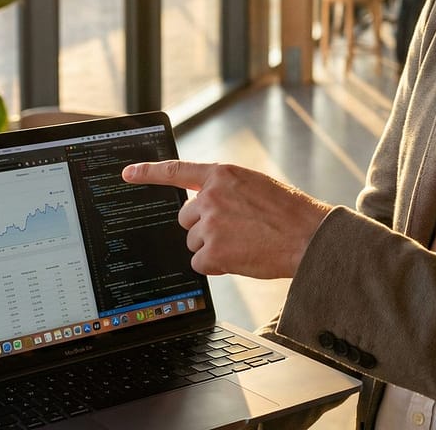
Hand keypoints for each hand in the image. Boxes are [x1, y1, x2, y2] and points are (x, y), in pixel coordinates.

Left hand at [122, 159, 332, 278]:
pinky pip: (199, 262)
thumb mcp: (254, 185)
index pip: (176, 171)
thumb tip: (202, 204)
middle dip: (202, 226)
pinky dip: (215, 264)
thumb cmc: (287, 212)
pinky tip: (240, 256)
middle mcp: (211, 196)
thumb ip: (225, 189)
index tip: (128, 173)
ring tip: (243, 241)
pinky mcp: (211, 252)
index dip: (148, 172)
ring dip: (212, 245)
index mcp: (222, 174)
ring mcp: (209, 224)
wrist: (307, 235)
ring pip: (192, 241)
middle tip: (233, 229)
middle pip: (185, 217)